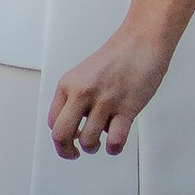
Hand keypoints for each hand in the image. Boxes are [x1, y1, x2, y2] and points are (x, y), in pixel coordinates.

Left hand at [51, 28, 173, 158]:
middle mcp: (83, 92)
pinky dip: (114, 148)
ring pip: (88, 142)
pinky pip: (114, 141)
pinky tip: (116, 142)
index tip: (70, 138)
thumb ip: (75, 98)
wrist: (142, 40)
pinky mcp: (127, 108)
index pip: (52, 121)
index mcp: (68, 84)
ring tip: (100, 143)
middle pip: (61, 135)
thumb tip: (74, 130)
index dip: (60, 136)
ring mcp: (104, 100)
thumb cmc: (117, 57)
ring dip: (93, 148)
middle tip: (74, 153)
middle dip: (66, 151)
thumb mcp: (84, 74)